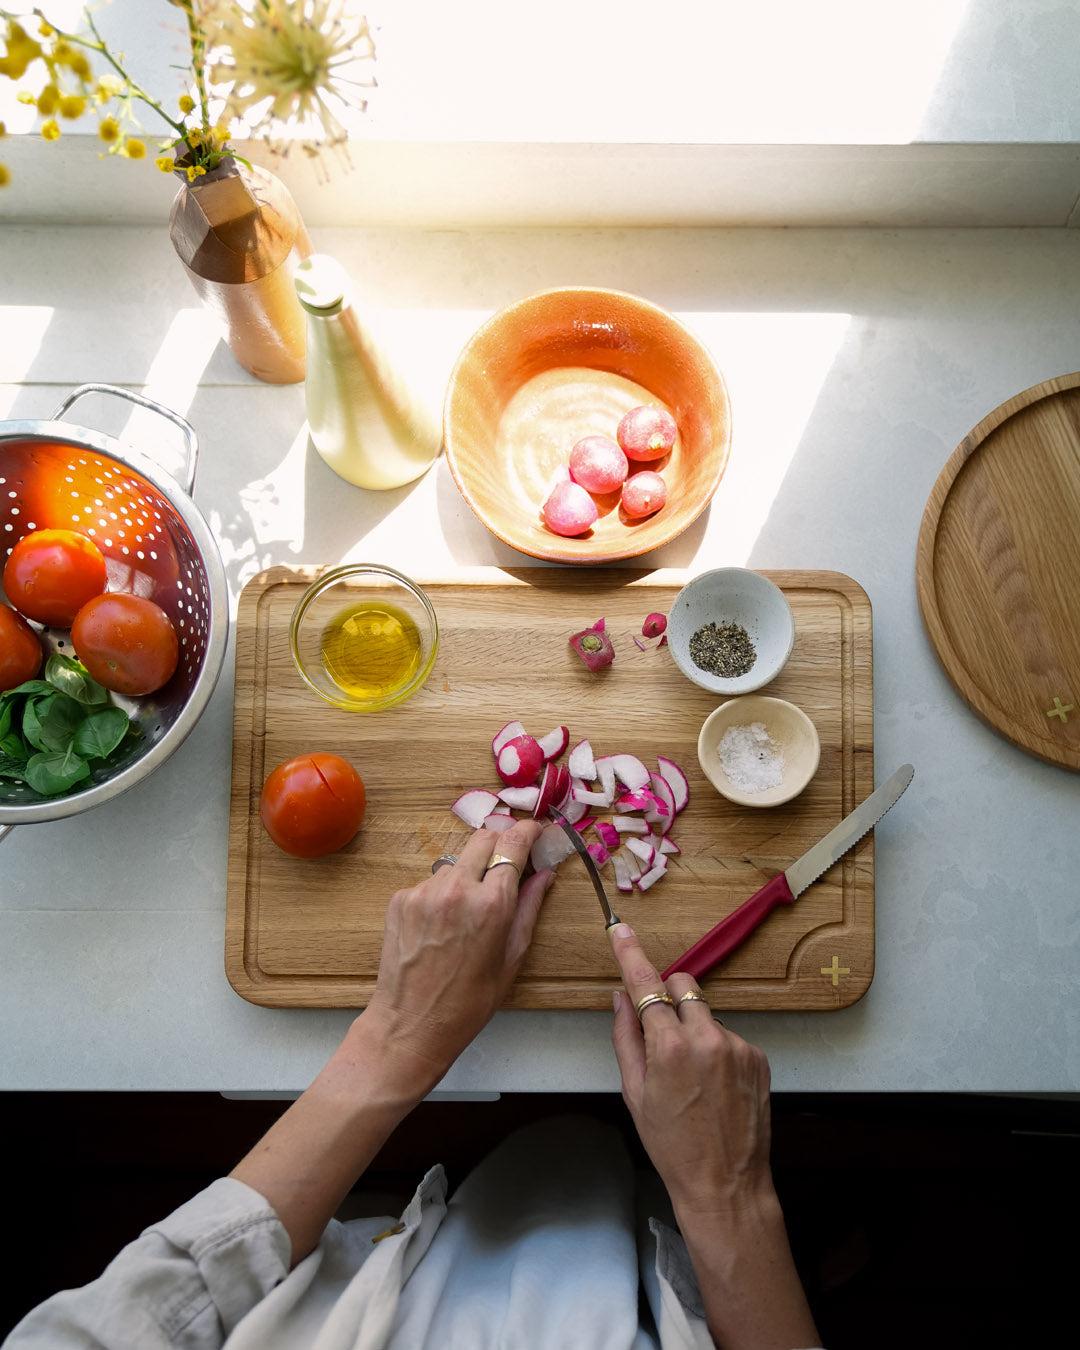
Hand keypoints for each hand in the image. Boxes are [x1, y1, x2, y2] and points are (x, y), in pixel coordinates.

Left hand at [361, 820, 554, 1095]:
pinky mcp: (401, 898)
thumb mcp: (511, 958)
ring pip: (456, 861)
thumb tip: (545, 874)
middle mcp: (457, 888)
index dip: (528, 831)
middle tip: (508, 864)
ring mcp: (424, 891)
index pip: (513, 844)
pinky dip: (443, 892)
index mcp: (491, 904)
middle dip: (500, 845)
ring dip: (469, 872)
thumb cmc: (468, 1002)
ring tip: (470, 909)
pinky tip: (443, 924)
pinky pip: (430, 881)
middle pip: (484, 839)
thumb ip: (529, 908)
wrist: (410, 1025)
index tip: (535, 830)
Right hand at [609, 924, 819, 1348]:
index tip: (621, 930)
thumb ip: (625, 1039)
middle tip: (661, 1034)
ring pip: (706, 1013)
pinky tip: (715, 1087)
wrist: (726, 1186)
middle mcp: (707, 1037)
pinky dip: (717, 1050)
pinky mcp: (759, 1057)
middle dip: (668, 997)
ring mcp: (738, 1046)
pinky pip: (728, 1036)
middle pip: (683, 984)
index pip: (646, 985)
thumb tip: (619, 999)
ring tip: (693, 1078)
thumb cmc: (671, 1146)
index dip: (631, 955)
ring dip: (694, 1029)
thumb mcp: (634, 1094)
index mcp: (669, 1047)